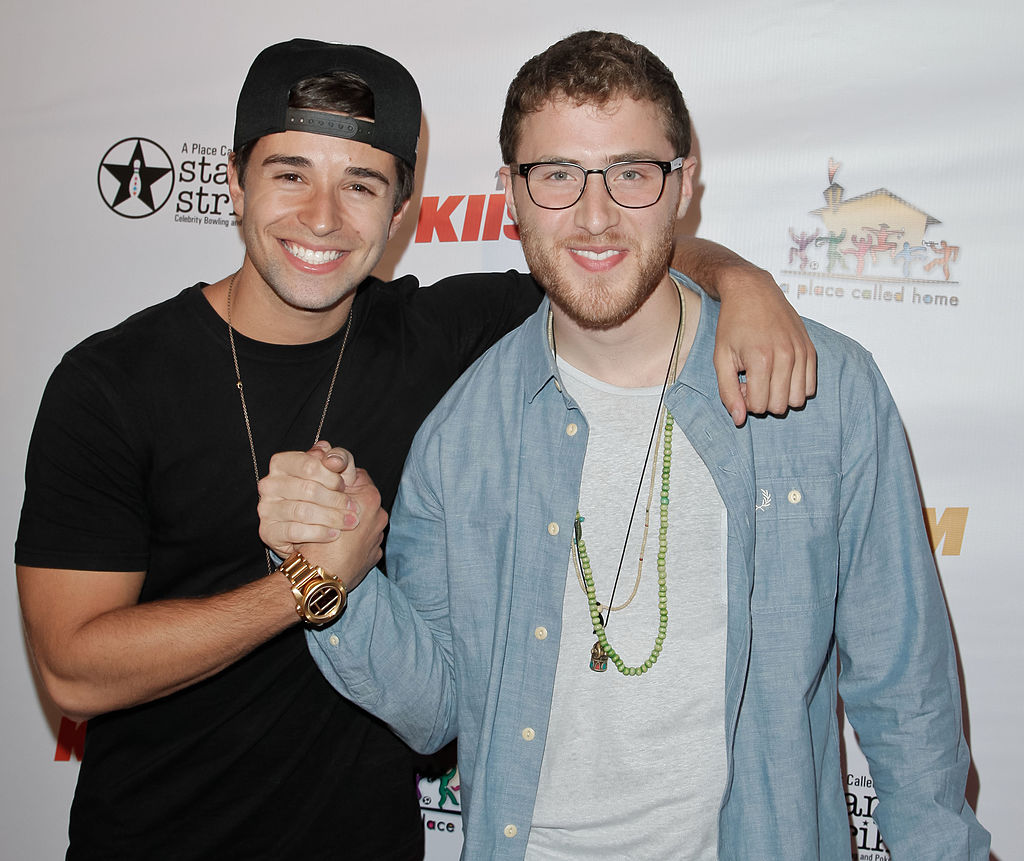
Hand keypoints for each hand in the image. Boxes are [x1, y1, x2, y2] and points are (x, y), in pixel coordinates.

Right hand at [258, 442, 361, 558]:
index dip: (332, 476)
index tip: (345, 486)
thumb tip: (334, 459)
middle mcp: (270, 484)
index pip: (309, 465)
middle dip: (336, 499)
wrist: (315, 533)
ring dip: (332, 517)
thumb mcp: (336, 472)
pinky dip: (319, 533)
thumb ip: (339, 459)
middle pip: (308, 489)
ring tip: (349, 522)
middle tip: (353, 508)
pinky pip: (295, 531)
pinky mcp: (268, 531)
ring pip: (303, 511)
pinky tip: (334, 534)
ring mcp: (266, 508)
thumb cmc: (326, 494)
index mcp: (283, 463)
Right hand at [298, 467, 387, 591]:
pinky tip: (338, 545)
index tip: (327, 485)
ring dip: (351, 522)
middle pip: (362, 499)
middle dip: (346, 501)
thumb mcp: (319, 501)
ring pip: (364, 521)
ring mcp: (378, 537)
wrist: (320, 578)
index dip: (338, 479)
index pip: (356, 475)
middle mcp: (379, 516)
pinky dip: (354, 542)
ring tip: (333, 528)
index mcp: (370, 498)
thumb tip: (329, 459)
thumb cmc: (317, 539)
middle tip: (327, 507)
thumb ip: (330, 480)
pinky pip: (365, 542)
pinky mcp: (374, 556)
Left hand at [713, 267, 816, 424]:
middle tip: (751, 379)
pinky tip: (780, 372)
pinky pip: (810, 387)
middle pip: (779, 407)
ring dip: (780, 395)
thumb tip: (740, 420)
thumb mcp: (721, 358)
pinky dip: (795, 387)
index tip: (739, 381)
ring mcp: (802, 352)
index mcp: (760, 359)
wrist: (752, 291)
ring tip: (766, 376)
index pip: (759, 407)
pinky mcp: (811, 349)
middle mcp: (786, 356)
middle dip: (763, 400)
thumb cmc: (733, 324)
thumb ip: (728, 392)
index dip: (746, 400)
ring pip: (798, 400)